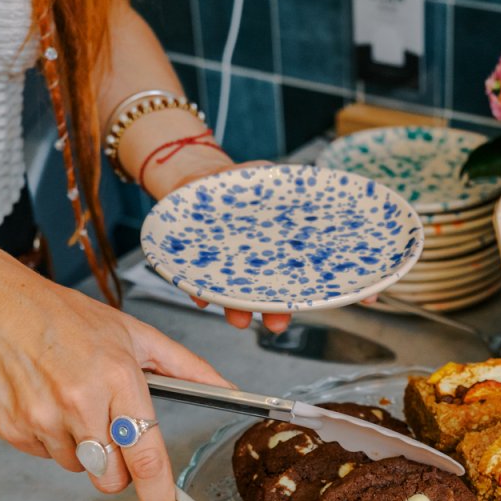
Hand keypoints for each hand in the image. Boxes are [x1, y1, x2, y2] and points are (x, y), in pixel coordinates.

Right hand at [0, 242, 231, 500]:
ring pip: (80, 469)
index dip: (157, 491)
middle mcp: (79, 401)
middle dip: (120, 470)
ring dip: (85, 449)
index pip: (145, 453)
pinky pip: (48, 457)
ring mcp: (42, 418)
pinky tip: (50, 404)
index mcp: (116, 377)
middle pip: (112, 478)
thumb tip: (228, 389)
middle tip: (114, 433)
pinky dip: (54, 439)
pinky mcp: (14, 429)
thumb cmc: (63, 316)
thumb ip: (187, 368)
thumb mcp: (135, 334)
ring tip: (75, 404)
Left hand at [166, 159, 291, 333]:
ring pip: (230, 294)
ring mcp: (221, 266)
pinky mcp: (192, 262)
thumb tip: (307, 186)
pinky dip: (196, 290)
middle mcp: (248, 266)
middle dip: (269, 313)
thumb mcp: (267, 176)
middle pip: (262, 296)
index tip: (300, 309)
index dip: (292, 298)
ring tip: (240, 320)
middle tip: (276, 324)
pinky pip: (193, 279)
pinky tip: (201, 299)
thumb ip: (288, 187)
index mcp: (271, 252)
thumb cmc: (239, 182)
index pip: (286, 281)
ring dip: (234, 309)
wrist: (199, 177)